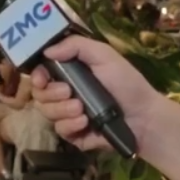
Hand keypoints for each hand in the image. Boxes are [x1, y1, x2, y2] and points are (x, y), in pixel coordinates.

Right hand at [30, 35, 160, 152]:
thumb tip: (47, 51)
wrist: (144, 117)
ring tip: (82, 109)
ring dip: (63, 109)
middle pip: (39, 95)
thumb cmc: (126, 82)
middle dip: (52, 94)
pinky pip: (60, 130)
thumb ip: (76, 45)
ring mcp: (68, 115)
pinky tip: (85, 122)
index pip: (40, 73)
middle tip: (69, 92)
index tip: (41, 78)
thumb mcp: (104, 55)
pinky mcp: (74, 134)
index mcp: (69, 74)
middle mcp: (64, 93)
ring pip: (47, 113)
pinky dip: (71, 125)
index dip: (36, 76)